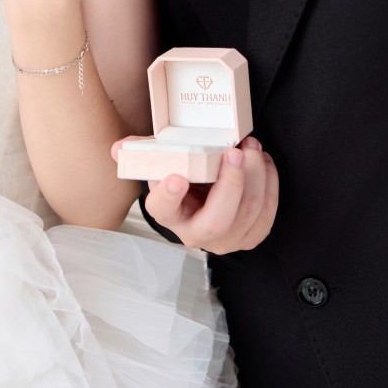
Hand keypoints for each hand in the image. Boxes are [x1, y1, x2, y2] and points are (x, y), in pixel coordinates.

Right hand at [112, 133, 278, 252]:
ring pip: (248, 212)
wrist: (206, 197)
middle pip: (217, 220)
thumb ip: (144, 153)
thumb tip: (118, 149)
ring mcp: (225, 240)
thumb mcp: (163, 165)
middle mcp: (195, 234)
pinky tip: (263, 163)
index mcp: (169, 215)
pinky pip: (267, 214)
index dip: (169, 195)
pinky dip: (269, 183)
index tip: (176, 177)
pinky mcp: (250, 236)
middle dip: (231, 184)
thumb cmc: (186, 177)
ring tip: (252, 147)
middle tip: (235, 151)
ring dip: (256, 175)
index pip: (162, 210)